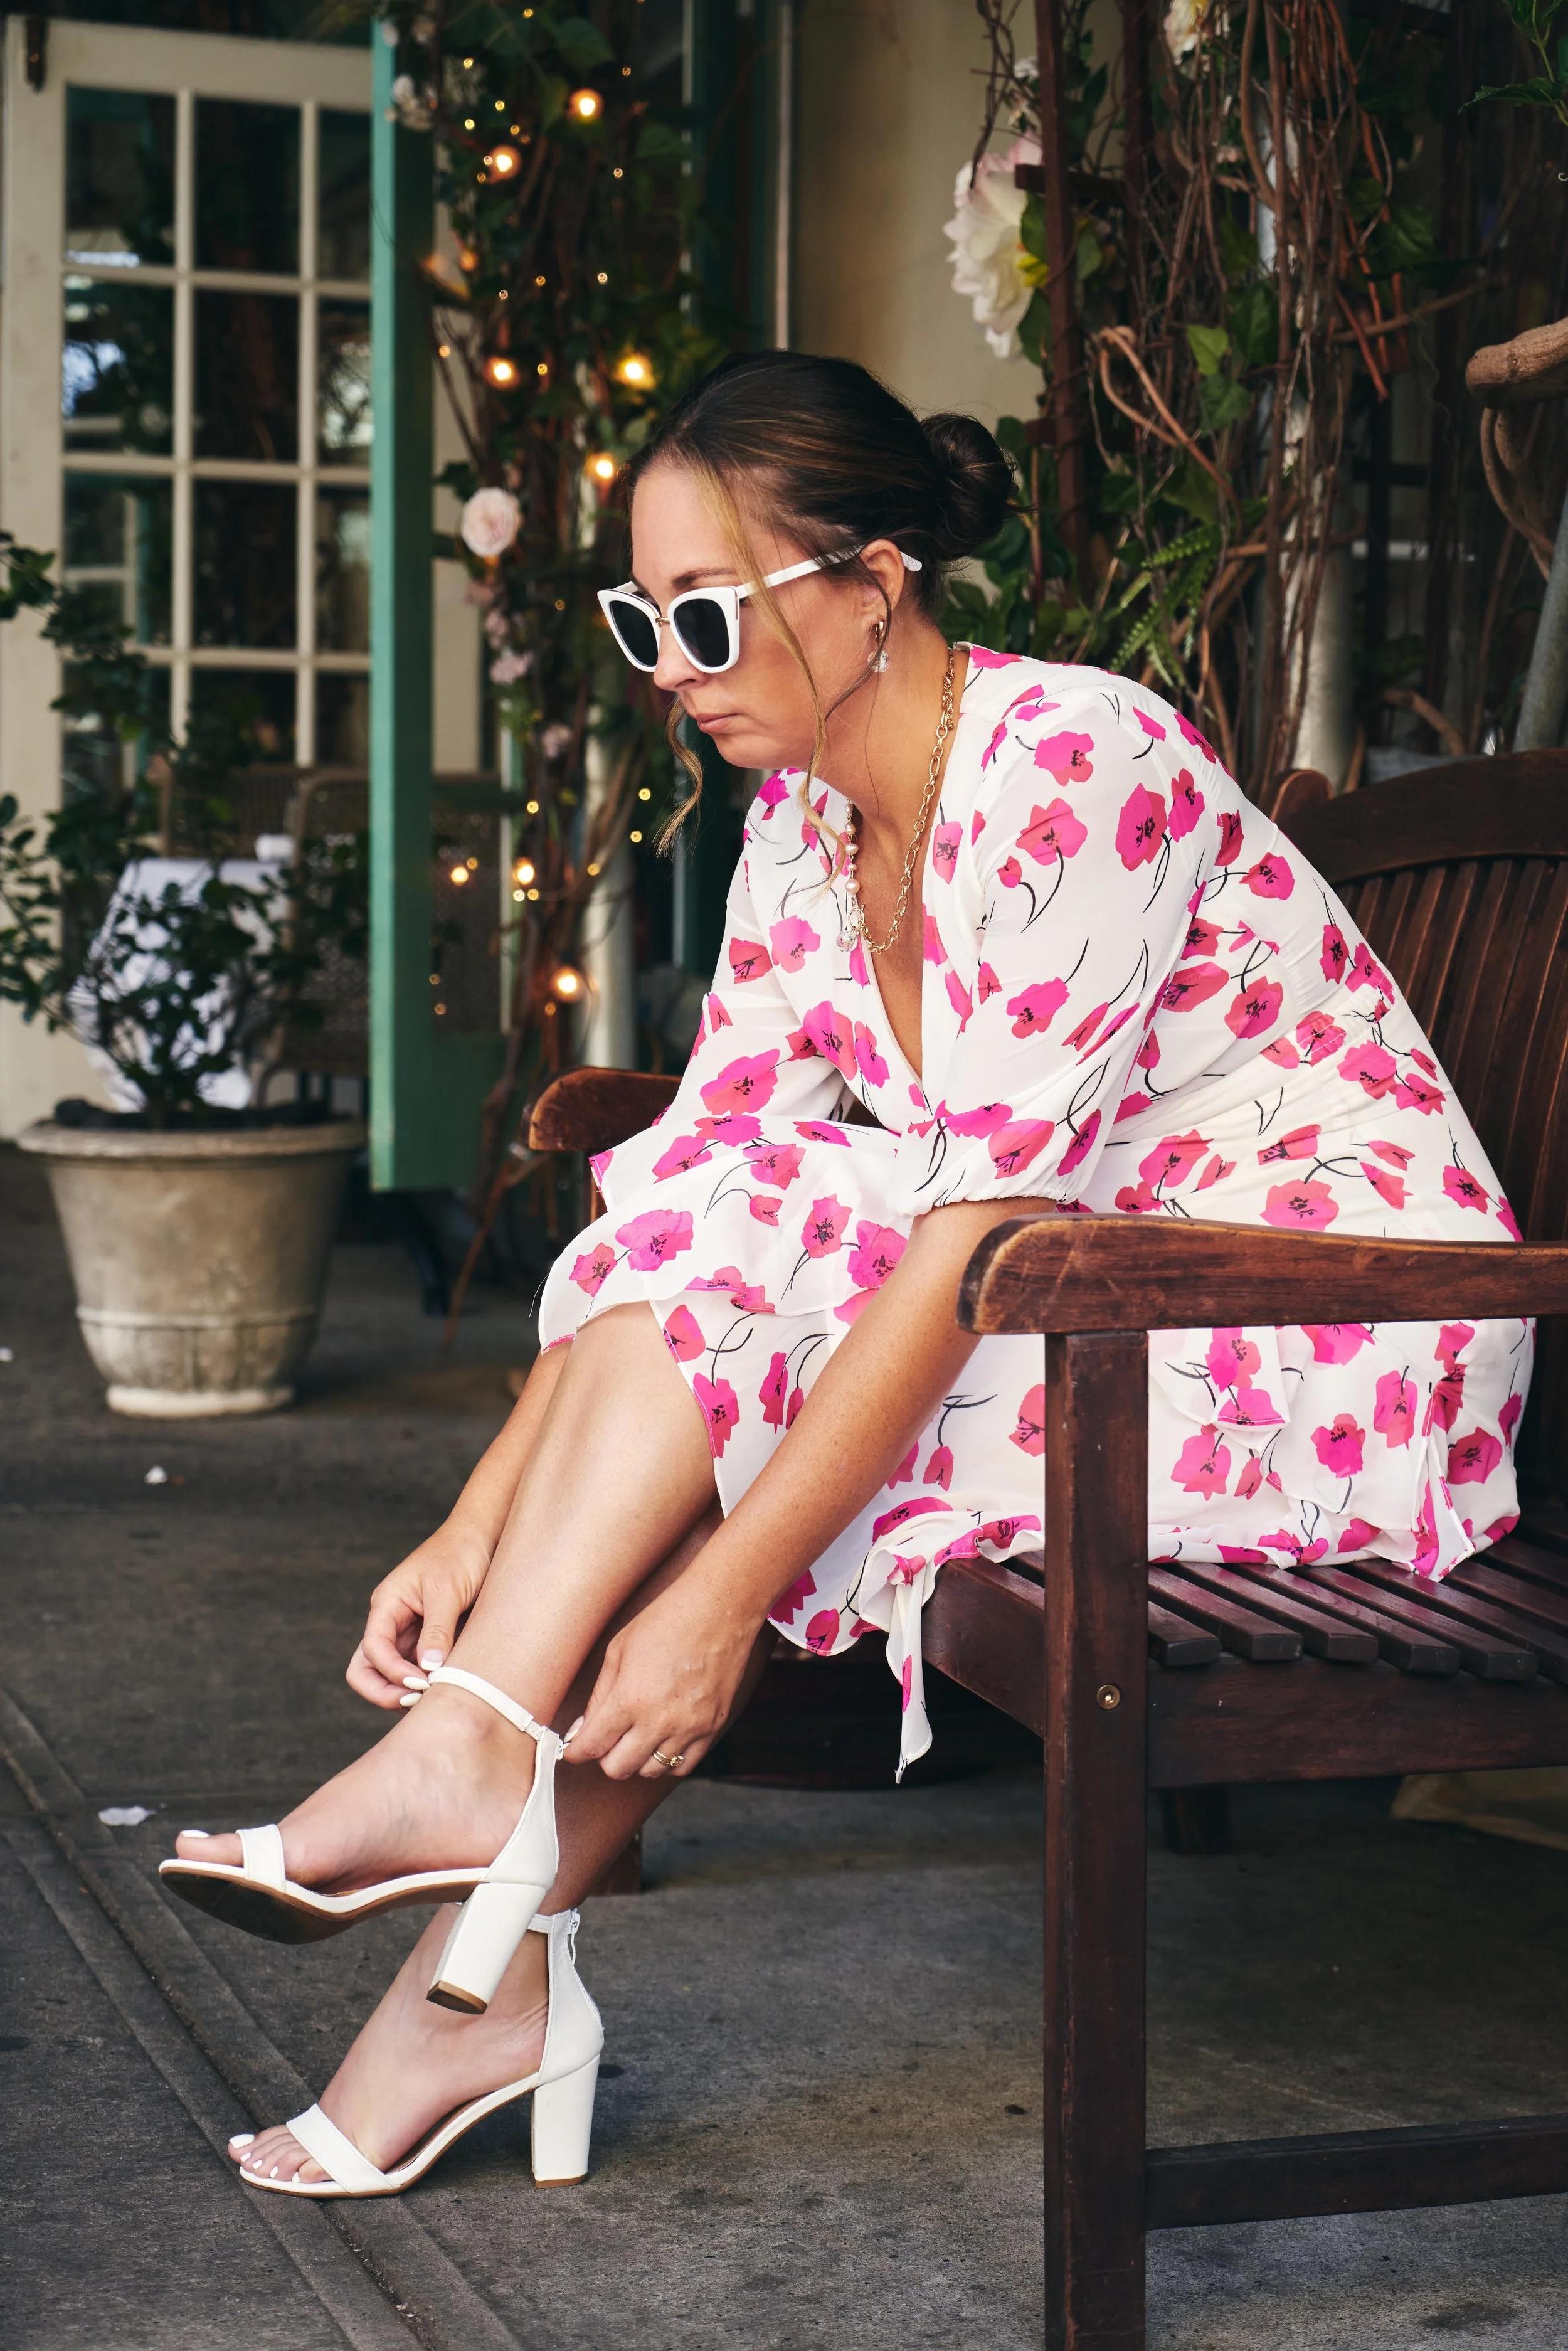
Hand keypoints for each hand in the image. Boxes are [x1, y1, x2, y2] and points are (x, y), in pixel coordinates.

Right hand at [345, 1520, 493, 1708]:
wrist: (484, 1537)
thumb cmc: (462, 1554)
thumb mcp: (448, 1591)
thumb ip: (437, 1631)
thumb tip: (427, 1671)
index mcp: (387, 1605)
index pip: (372, 1650)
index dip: (392, 1673)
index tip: (421, 1684)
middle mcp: (392, 1622)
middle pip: (367, 1669)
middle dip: (386, 1691)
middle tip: (420, 1701)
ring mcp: (410, 1633)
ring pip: (393, 1675)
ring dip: (409, 1690)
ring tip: (440, 1694)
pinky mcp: (431, 1640)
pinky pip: (420, 1669)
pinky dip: (429, 1682)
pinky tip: (451, 1685)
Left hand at [568, 1579, 760, 1780]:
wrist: (720, 1609)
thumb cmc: (666, 1620)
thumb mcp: (618, 1650)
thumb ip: (599, 1697)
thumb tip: (582, 1730)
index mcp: (630, 1699)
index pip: (592, 1747)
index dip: (576, 1752)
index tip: (574, 1749)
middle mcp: (659, 1721)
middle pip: (618, 1768)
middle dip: (603, 1757)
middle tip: (605, 1739)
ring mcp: (689, 1728)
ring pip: (650, 1771)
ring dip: (636, 1759)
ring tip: (635, 1735)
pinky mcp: (712, 1728)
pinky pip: (683, 1765)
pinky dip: (667, 1760)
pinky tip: (662, 1739)